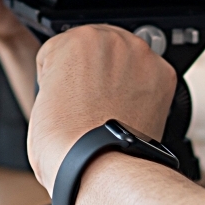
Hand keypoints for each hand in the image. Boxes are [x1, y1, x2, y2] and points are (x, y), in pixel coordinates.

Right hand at [26, 23, 176, 194]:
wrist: (97, 166)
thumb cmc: (65, 143)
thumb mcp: (41, 100)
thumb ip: (57, 79)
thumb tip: (70, 85)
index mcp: (73, 38)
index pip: (64, 47)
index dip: (61, 73)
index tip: (67, 90)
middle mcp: (110, 39)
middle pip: (99, 47)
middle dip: (94, 70)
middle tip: (88, 100)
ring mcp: (140, 55)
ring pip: (127, 59)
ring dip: (120, 77)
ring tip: (109, 108)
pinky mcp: (163, 74)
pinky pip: (150, 75)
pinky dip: (143, 91)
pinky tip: (129, 111)